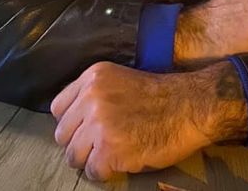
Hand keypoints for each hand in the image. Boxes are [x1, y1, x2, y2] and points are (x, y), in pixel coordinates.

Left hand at [50, 61, 246, 179]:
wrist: (189, 107)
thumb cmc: (159, 96)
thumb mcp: (119, 80)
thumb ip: (94, 94)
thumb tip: (72, 120)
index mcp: (93, 76)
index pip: (58, 107)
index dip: (71, 122)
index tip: (84, 127)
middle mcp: (92, 97)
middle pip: (62, 134)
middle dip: (78, 143)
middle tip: (98, 144)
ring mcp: (99, 124)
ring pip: (73, 155)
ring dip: (90, 159)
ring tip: (109, 154)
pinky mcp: (110, 149)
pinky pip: (92, 171)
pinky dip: (105, 172)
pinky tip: (121, 161)